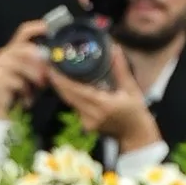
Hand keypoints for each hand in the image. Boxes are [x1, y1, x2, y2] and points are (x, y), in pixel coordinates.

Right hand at [0, 17, 54, 119]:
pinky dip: (25, 90)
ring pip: (21, 65)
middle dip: (39, 60)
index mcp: (13, 50)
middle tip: (48, 73)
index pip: (23, 32)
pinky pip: (17, 81)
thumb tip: (56, 57)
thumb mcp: (37, 74)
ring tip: (39, 87)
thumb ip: (43, 64)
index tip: (50, 28)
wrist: (9, 112)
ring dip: (34, 76)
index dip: (36, 27)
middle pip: (24, 48)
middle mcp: (4, 54)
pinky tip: (26, 97)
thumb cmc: (25, 91)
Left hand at [46, 42, 161, 154]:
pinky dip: (72, 95)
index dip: (62, 79)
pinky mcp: (87, 125)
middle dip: (57, 81)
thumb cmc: (136, 111)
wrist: (136, 135)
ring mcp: (89, 123)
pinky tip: (68, 85)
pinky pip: (76, 107)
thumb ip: (120, 69)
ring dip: (62, 87)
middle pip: (68, 96)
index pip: (77, 91)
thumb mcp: (131, 89)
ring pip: (70, 101)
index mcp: (104, 105)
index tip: (53, 67)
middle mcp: (94, 115)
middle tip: (49, 65)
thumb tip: (115, 48)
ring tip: (55, 71)